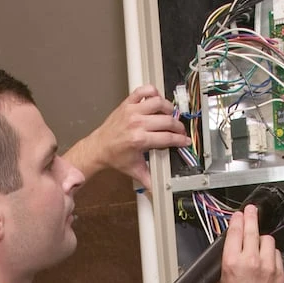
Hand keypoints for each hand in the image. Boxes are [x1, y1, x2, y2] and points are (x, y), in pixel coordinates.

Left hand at [66, 85, 190, 189]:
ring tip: (170, 115)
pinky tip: (156, 101)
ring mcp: (132, 111)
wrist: (98, 147)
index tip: (185, 141)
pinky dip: (153, 92)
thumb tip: (159, 191)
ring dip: (168, 108)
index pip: (167, 137)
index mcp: (139, 140)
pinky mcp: (127, 103)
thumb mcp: (135, 170)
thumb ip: (150, 180)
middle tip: (179, 131)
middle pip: (167, 120)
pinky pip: (143, 91)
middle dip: (178, 126)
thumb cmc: (116, 157)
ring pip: (158, 102)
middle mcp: (136, 123)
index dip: (180, 140)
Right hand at [215, 205, 283, 282]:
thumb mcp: (220, 282)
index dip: (237, 220)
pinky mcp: (279, 272)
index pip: (235, 232)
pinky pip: (277, 254)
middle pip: (252, 230)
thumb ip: (223, 263)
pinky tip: (267, 258)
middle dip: (251, 217)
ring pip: (268, 240)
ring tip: (258, 243)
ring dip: (262, 239)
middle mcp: (250, 261)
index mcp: (232, 262)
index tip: (238, 215)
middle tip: (251, 211)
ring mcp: (267, 266)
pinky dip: (272, 253)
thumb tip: (227, 250)